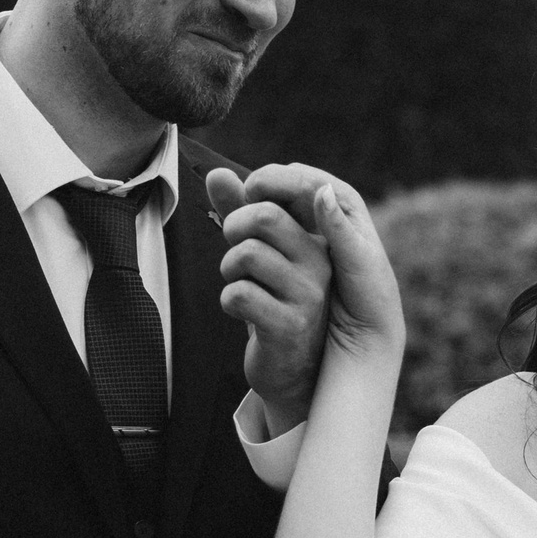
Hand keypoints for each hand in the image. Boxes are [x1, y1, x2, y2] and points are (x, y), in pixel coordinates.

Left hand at [210, 163, 405, 401]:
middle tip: (234, 249)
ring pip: (246, 254)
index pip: (280, 196)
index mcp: (317, 239)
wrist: (292, 364)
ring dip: (229, 270)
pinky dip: (228, 300)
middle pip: (262, 217)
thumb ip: (239, 211)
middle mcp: (320, 263)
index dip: (247, 202)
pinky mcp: (288, 326)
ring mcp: (307, 296)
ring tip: (241, 284)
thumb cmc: (274, 298)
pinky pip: (239, 294)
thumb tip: (216, 173)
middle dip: (234, 229)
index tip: (240, 224)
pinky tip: (242, 311)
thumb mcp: (259, 250)